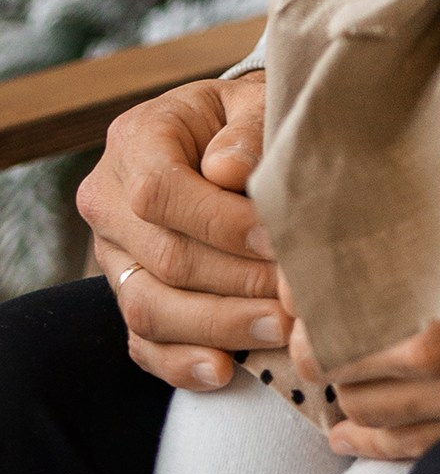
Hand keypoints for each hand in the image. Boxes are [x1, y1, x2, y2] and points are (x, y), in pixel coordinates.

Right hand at [77, 74, 289, 392]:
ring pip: (149, 309)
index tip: (279, 240)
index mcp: (135, 139)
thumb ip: (247, 130)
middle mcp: (108, 200)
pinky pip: (143, 344)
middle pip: (162, 258)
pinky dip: (182, 363)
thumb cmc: (248, 119)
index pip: (159, 193)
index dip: (221, 224)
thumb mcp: (255, 103)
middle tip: (297, 295)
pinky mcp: (126, 295)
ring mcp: (112, 255)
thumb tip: (228, 171)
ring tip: (282, 328)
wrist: (229, 135)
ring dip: (219, 326)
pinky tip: (227, 369)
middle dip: (236, 282)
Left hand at [296, 173, 439, 460]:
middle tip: (320, 288)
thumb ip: (434, 200)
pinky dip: (365, 433)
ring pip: (354, 401)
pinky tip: (350, 421)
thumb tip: (373, 183)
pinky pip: (399, 448)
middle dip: (312, 321)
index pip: (318, 291)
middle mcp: (438, 353)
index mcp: (436, 286)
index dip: (301, 266)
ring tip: (340, 336)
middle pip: (321, 351)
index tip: (306, 244)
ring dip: (338, 370)